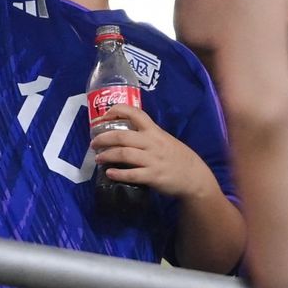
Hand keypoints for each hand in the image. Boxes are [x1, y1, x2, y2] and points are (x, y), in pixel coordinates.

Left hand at [90, 105, 212, 199]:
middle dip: (104, 138)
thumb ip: (147, 135)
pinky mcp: (153, 176)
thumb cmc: (177, 156)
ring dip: (107, 155)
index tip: (104, 116)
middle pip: (122, 136)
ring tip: (98, 158)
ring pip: (124, 154)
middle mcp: (152, 142)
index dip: (117, 111)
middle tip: (94, 143)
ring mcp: (152, 160)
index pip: (135, 113)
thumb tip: (124, 133)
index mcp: (154, 131)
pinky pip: (132, 174)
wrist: (194, 177)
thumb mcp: (164, 139)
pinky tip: (109, 173)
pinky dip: (118, 173)